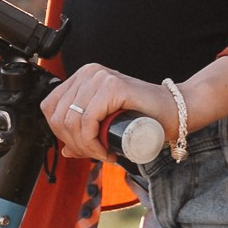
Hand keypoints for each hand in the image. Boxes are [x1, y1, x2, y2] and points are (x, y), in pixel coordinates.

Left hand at [40, 62, 178, 163]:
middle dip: (74, 144)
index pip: (50, 108)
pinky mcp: (112, 86)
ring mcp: (100, 77)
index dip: (61, 134)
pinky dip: (91, 143)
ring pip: (71, 121)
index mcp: (82, 77)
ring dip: (84, 147)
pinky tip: (106, 151)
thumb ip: (85, 133)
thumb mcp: (106, 125)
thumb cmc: (145, 118)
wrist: (176, 112)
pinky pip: (87, 121)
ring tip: (103, 154)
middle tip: (96, 154)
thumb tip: (65, 151)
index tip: (83, 148)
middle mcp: (88, 73)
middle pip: (59, 116)